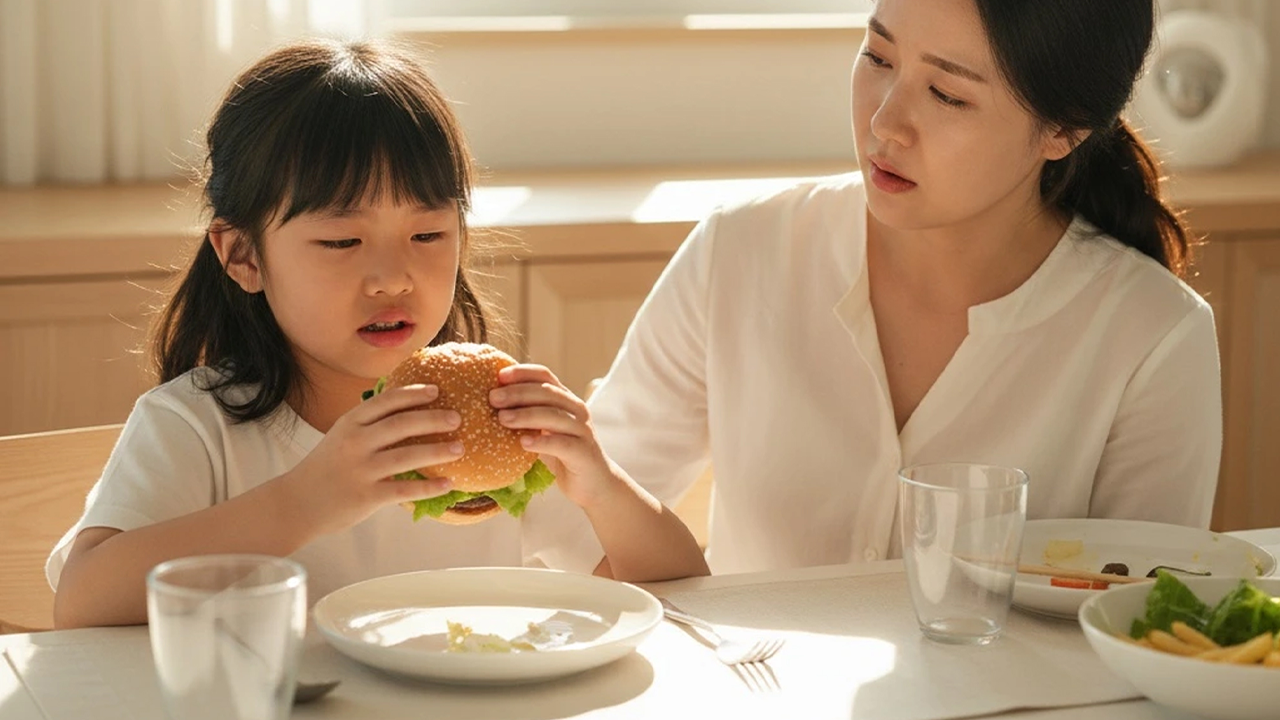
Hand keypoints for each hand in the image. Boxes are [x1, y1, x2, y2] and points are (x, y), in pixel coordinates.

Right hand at [280, 384, 463, 534]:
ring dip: (438, 451)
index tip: (436, 390)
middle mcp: (355, 442)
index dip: (413, 393)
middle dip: (433, 419)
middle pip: (401, 424)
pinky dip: (430, 487)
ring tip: (460, 448)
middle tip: (457, 418)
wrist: (297, 502)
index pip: (386, 401)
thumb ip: (368, 424)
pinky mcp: (366, 496)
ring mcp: (361, 469)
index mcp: (350, 423)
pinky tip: (448, 484)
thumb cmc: (326, 467)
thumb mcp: (341, 436)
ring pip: (407, 455)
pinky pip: (405, 489)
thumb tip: (407, 409)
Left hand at [490, 365, 622, 508]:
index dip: (522, 373)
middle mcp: (577, 410)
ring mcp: (582, 431)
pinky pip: (562, 443)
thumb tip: (491, 406)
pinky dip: (542, 441)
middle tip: (493, 398)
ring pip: (554, 415)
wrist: (595, 484)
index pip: (545, 376)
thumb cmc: (563, 455)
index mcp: (566, 400)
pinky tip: (523, 443)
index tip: (499, 376)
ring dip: (525, 415)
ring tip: (502, 419)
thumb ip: (527, 417)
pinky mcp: (583, 453)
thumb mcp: (544, 431)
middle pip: (547, 392)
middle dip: (517, 393)